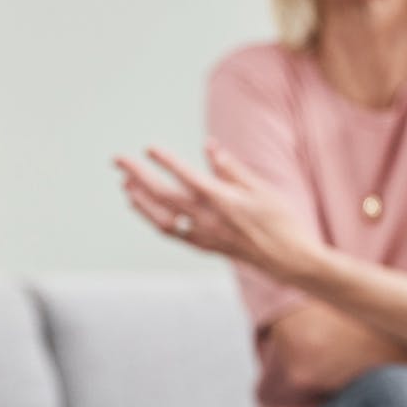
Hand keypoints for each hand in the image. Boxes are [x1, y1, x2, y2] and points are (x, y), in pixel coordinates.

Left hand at [115, 140, 316, 279]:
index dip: (165, 162)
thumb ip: (230, 168)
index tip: (148, 149)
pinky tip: (142, 207)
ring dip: (139, 200)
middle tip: (117, 160)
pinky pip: (172, 233)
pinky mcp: (204, 246)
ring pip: (161, 218)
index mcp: (223, 201)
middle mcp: (208, 220)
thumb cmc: (281, 220)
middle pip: (163, 195)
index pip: (186, 177)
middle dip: (137, 176)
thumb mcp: (260, 188)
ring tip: (124, 184)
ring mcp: (203, 236)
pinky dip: (154, 218)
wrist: (289, 260)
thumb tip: (208, 146)